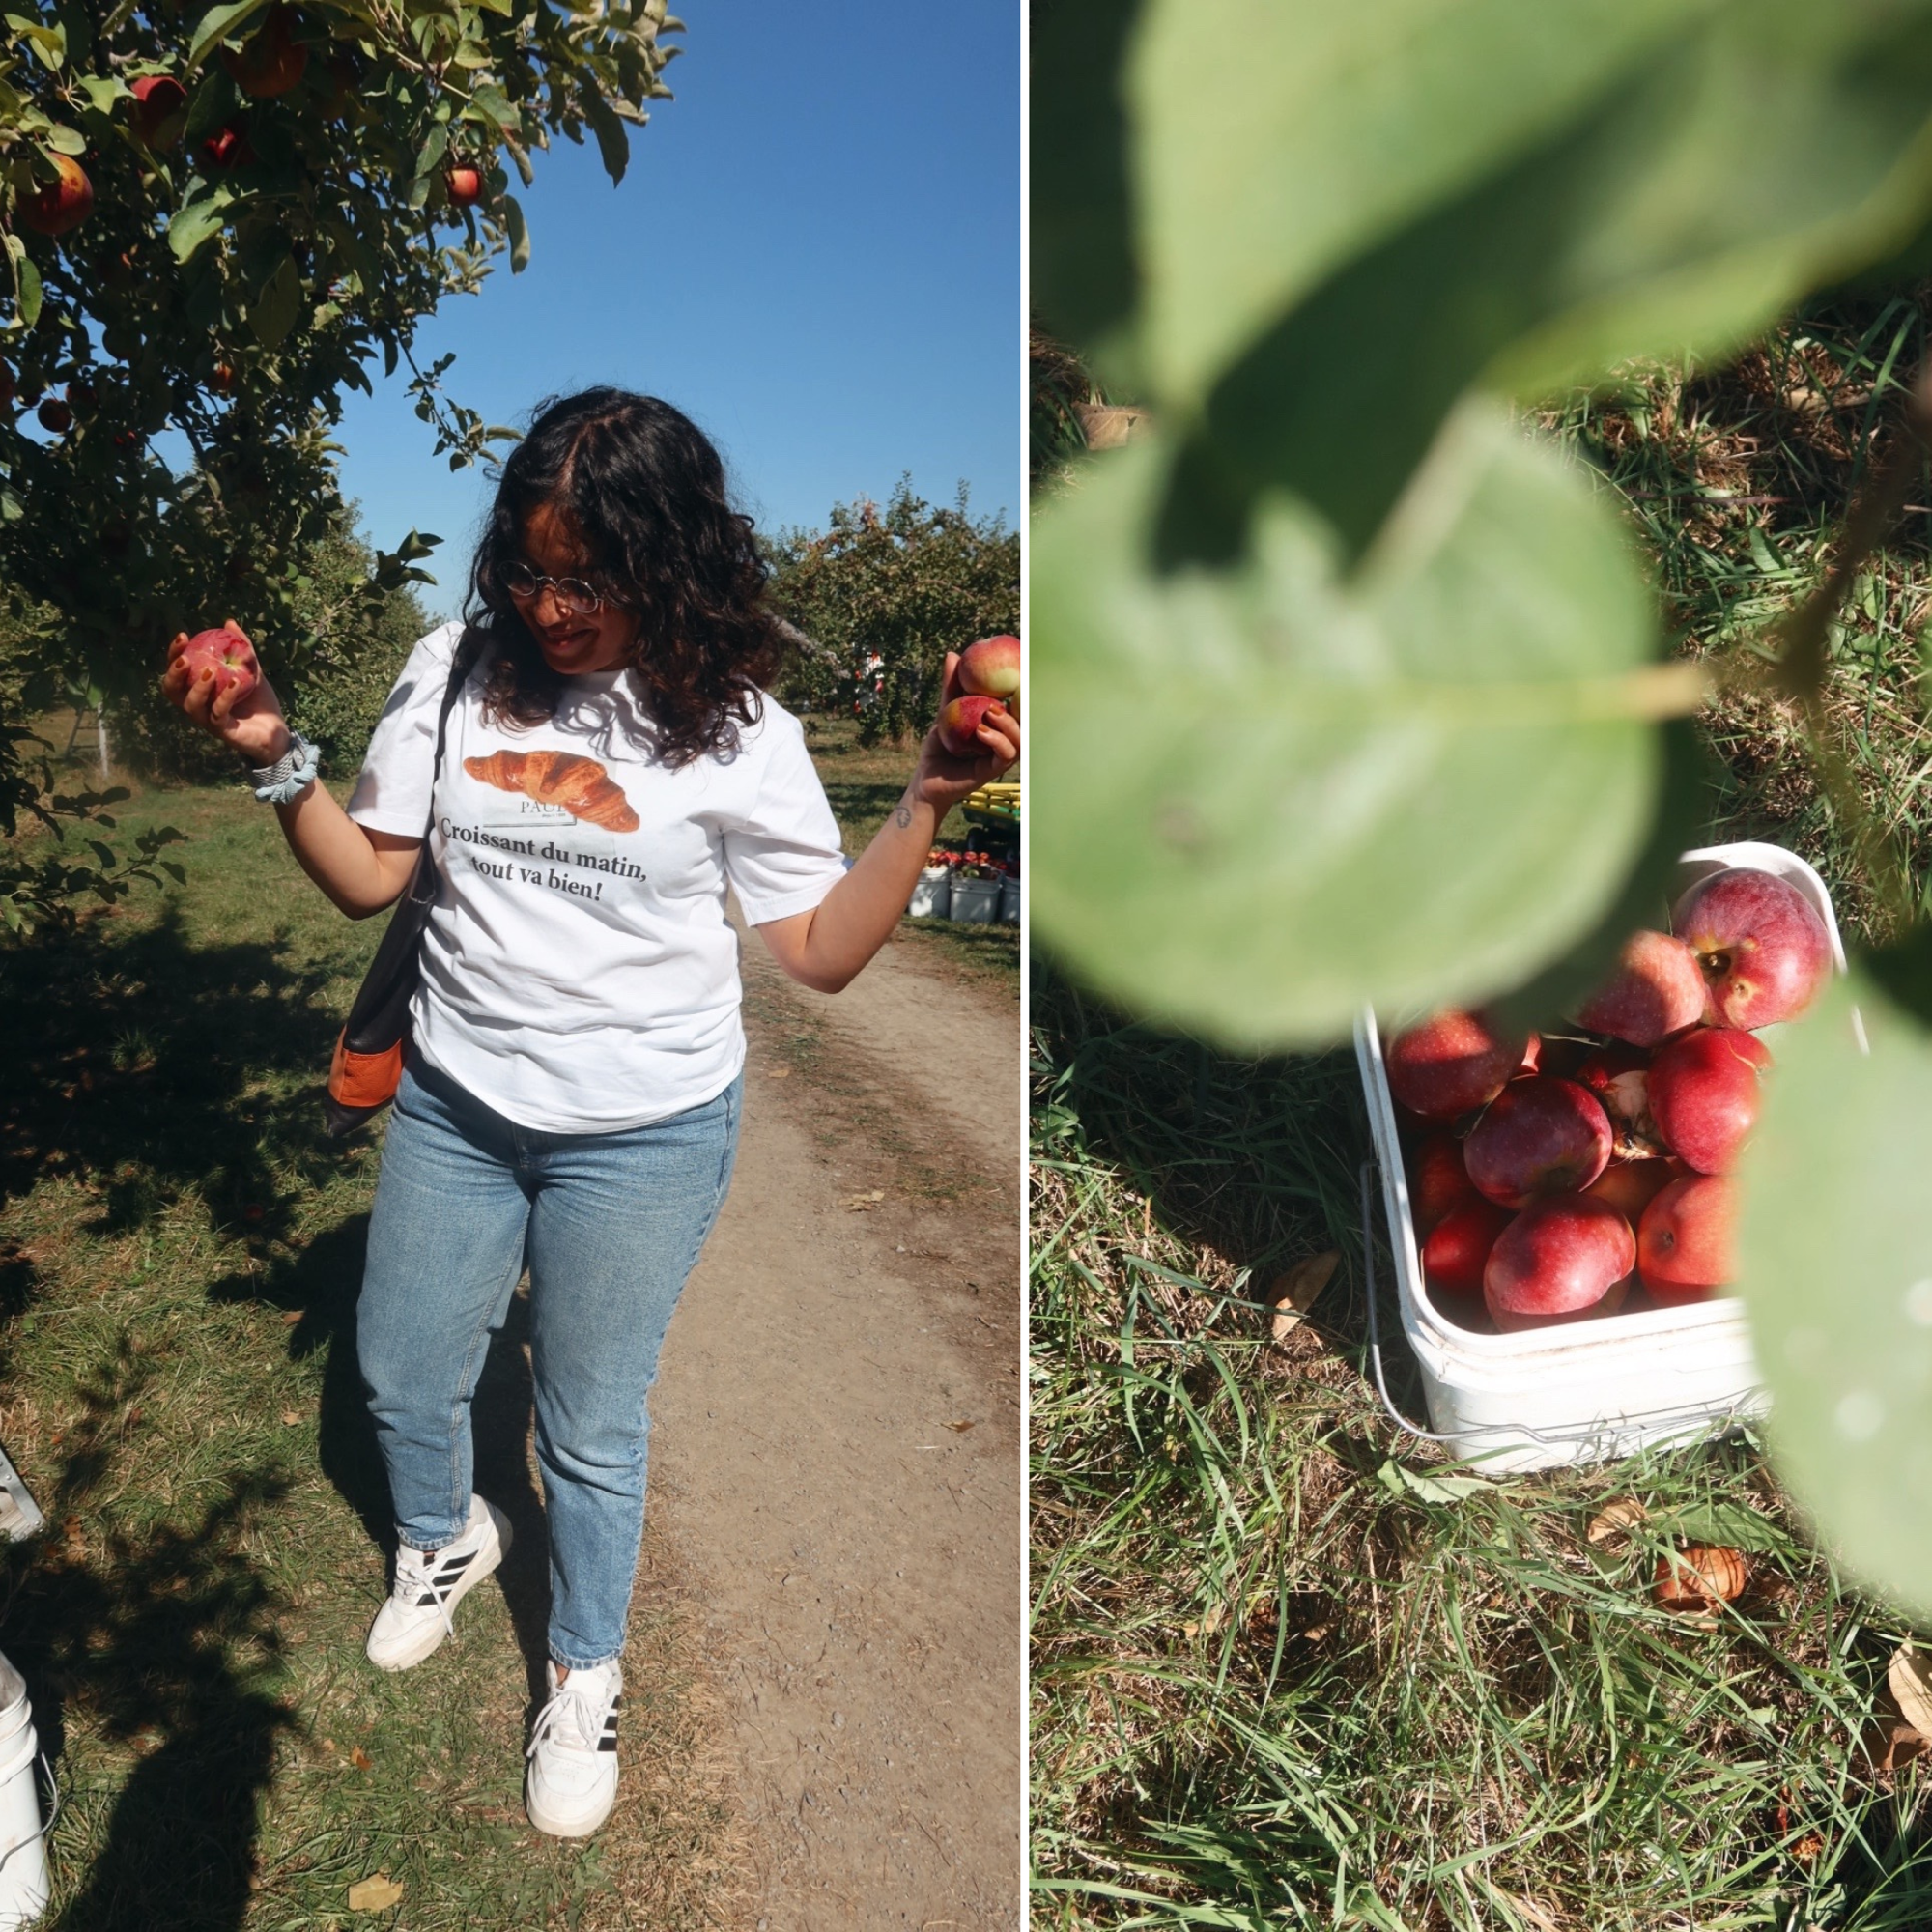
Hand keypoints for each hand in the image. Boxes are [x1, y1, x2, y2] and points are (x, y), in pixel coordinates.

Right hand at [161, 621, 290, 765]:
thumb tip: (229, 622)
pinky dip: (225, 698)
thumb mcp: (251, 671)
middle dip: (174, 673)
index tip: (183, 636)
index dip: (173, 654)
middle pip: (171, 690)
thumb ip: (241, 649)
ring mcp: (207, 720)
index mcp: (198, 689)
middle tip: (185, 658)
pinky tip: (235, 683)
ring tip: (211, 672)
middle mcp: (197, 705)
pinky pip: (217, 714)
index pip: (176, 671)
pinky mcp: (223, 731)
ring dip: (198, 687)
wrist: (277, 732)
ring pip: (190, 705)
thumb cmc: (259, 702)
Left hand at [906, 650, 1020, 815]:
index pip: (1018, 707)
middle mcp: (1005, 740)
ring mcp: (1001, 757)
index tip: (1023, 670)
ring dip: (1009, 724)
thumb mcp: (946, 712)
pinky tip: (981, 731)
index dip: (1025, 691)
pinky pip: (1006, 755)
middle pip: (1027, 722)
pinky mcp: (993, 771)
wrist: (925, 778)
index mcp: (999, 725)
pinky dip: (997, 741)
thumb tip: (953, 654)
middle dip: (1025, 705)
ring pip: (1020, 739)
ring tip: (991, 711)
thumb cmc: (938, 746)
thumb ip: (952, 687)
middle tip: (1012, 689)